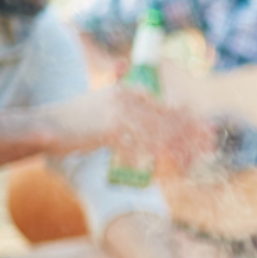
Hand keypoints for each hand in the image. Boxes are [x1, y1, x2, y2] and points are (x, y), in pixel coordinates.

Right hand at [54, 88, 215, 172]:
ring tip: (198, 157)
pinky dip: (156, 157)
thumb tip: (145, 116)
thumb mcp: (103, 107)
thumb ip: (125, 109)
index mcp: (125, 91)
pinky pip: (141, 145)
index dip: (185, 116)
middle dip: (189, 131)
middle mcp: (125, 98)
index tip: (204, 127)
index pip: (162, 104)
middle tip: (210, 142)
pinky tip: (169, 166)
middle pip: (166, 116)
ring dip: (179, 145)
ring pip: (158, 131)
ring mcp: (119, 112)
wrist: (46, 127)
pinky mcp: (111, 129)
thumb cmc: (75, 123)